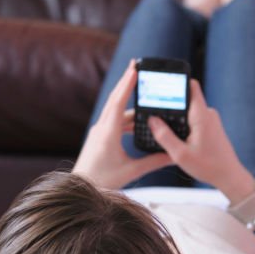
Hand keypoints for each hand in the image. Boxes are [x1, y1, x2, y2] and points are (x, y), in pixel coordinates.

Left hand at [72, 60, 172, 188]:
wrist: (81, 188)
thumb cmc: (103, 181)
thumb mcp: (132, 171)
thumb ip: (154, 162)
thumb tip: (173, 155)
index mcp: (109, 133)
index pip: (119, 102)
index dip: (127, 84)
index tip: (134, 68)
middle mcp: (102, 128)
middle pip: (115, 99)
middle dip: (126, 81)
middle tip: (135, 65)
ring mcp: (100, 131)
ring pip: (115, 109)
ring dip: (127, 98)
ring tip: (141, 88)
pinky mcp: (100, 137)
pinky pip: (114, 119)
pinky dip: (126, 114)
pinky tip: (137, 119)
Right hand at [146, 79, 254, 203]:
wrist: (229, 176)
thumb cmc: (208, 166)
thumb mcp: (180, 154)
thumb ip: (164, 135)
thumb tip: (152, 120)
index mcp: (202, 115)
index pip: (190, 86)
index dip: (176, 81)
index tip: (161, 82)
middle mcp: (208, 113)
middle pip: (186, 98)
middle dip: (170, 103)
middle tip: (153, 111)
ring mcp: (210, 120)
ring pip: (188, 110)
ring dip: (176, 116)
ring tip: (161, 125)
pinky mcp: (211, 127)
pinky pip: (194, 118)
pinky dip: (183, 124)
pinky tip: (174, 135)